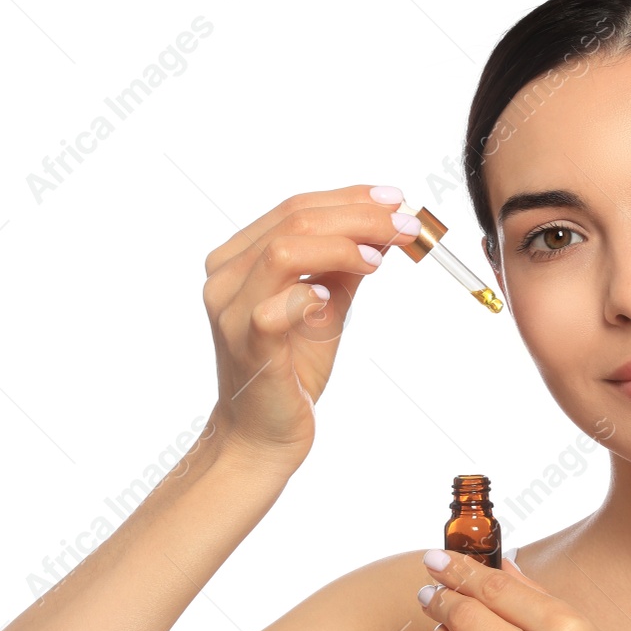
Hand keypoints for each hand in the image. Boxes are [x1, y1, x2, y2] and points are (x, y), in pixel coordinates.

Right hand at [199, 184, 421, 468]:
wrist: (265, 432)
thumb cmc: (292, 367)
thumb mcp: (325, 305)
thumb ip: (343, 265)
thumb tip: (383, 227)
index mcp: (238, 258)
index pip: (295, 208)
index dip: (350, 198)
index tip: (396, 200)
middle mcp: (225, 277)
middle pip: (294, 221)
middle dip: (359, 216)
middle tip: (405, 224)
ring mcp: (230, 311)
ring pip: (283, 252)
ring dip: (340, 247)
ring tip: (377, 259)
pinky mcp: (247, 346)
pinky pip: (273, 310)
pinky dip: (307, 297)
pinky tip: (331, 301)